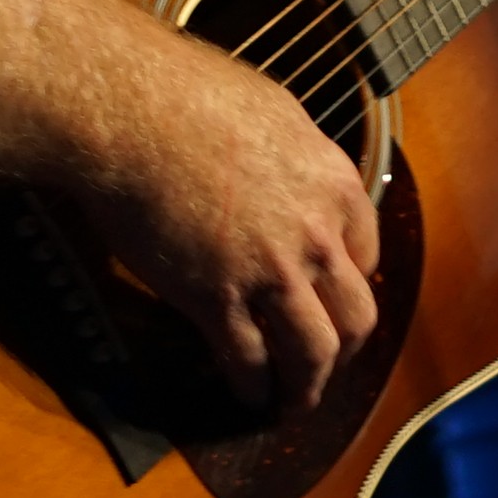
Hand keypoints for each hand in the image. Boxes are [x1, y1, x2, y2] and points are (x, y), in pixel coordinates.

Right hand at [72, 54, 379, 415]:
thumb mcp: (271, 112)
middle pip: (355, 315)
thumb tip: (285, 165)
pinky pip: (248, 360)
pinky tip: (246, 396)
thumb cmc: (189, 94)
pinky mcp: (216, 300)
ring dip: (308, 386)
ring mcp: (270, 273)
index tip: (333, 299)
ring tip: (295, 402)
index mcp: (335, 186)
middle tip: (327, 363)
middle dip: (345, 349)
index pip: (366, 254)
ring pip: (314, 352)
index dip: (349, 285)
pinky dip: (253, 386)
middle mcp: (316, 236)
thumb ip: (291, 154)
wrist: (131, 112)